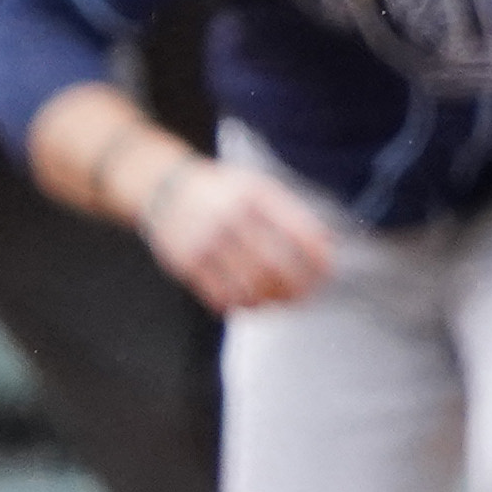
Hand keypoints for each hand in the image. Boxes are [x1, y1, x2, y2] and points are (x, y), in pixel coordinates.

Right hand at [132, 146, 332, 312]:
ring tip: (279, 301)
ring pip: (247, 286)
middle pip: (274, 265)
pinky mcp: (185, 263)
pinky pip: (219, 295)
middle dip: (296, 286)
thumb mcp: (259, 187)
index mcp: (256, 197)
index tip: (326, 271)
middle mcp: (231, 218)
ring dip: (270, 300)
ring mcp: (205, 242)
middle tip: (305, 294)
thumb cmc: (222, 191)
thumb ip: (291, 212)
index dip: (317, 257)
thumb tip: (327, 242)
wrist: (164, 187)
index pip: (298, 232)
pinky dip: (240, 304)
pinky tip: (250, 301)